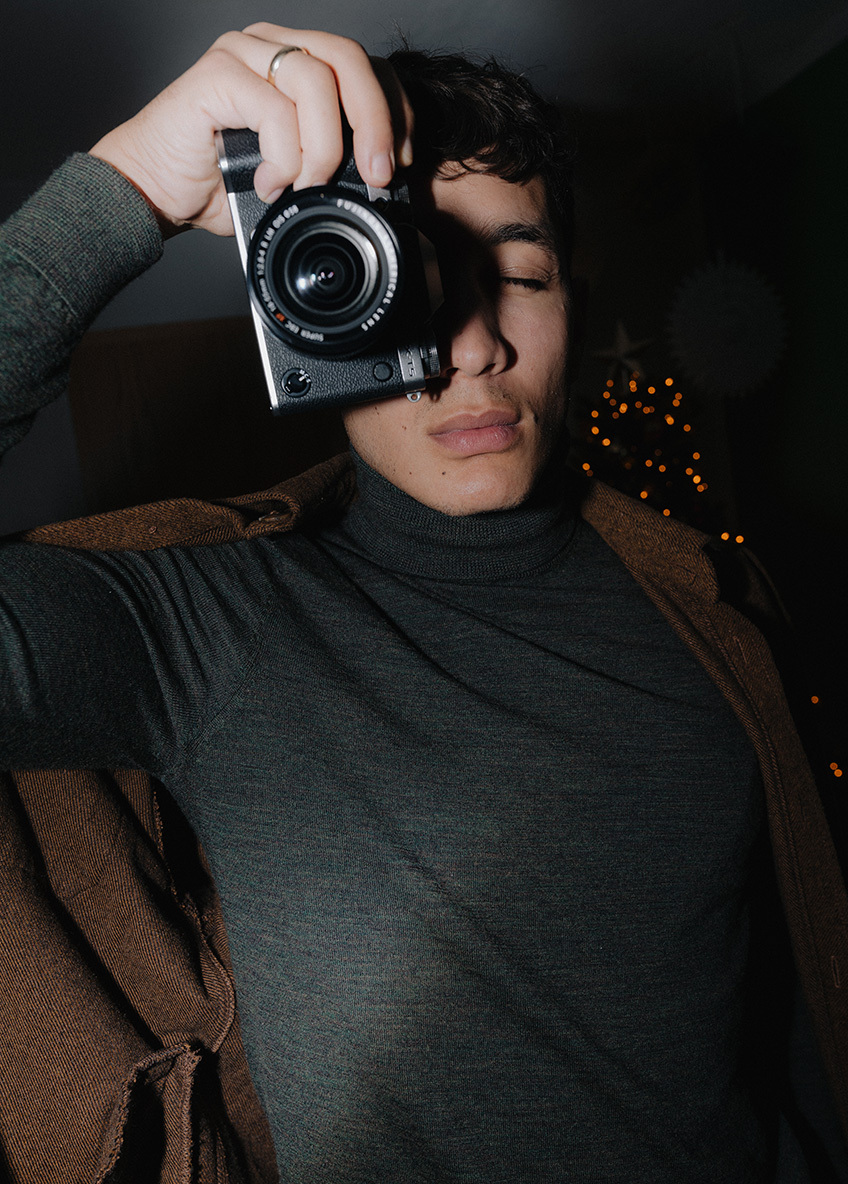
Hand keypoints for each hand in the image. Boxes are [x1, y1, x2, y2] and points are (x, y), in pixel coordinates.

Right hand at [90, 24, 413, 236]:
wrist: (155, 189)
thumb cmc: (218, 183)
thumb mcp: (295, 177)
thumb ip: (332, 164)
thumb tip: (378, 181)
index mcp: (295, 62)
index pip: (364, 66)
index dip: (393, 110)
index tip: (401, 161)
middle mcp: (271, 46)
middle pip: (350, 60)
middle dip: (376, 123)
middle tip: (378, 175)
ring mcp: (242, 53)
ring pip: (317, 82)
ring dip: (324, 148)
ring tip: (304, 186)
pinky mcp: (217, 74)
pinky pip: (275, 109)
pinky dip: (283, 157)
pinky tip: (268, 183)